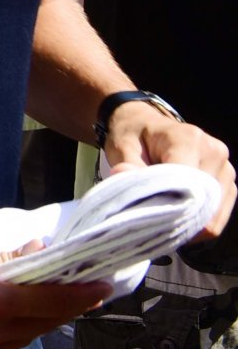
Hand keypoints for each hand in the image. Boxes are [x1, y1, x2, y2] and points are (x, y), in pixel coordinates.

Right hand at [0, 239, 109, 348]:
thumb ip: (1, 261)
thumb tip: (38, 254)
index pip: (50, 302)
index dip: (81, 295)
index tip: (103, 286)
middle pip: (42, 324)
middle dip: (62, 307)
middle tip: (76, 288)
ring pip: (22, 339)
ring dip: (36, 320)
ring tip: (39, 299)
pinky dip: (8, 332)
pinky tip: (0, 315)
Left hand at [103, 102, 236, 237]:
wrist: (146, 124)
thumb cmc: (133, 136)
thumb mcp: (122, 147)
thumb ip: (126, 165)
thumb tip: (123, 176)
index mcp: (188, 139)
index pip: (187, 182)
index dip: (169, 204)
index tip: (148, 216)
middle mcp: (214, 151)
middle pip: (203, 200)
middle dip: (178, 216)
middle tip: (153, 223)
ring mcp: (225, 167)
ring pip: (213, 211)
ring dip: (190, 220)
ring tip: (164, 217)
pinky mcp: (228, 180)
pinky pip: (219, 212)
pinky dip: (199, 219)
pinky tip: (178, 217)